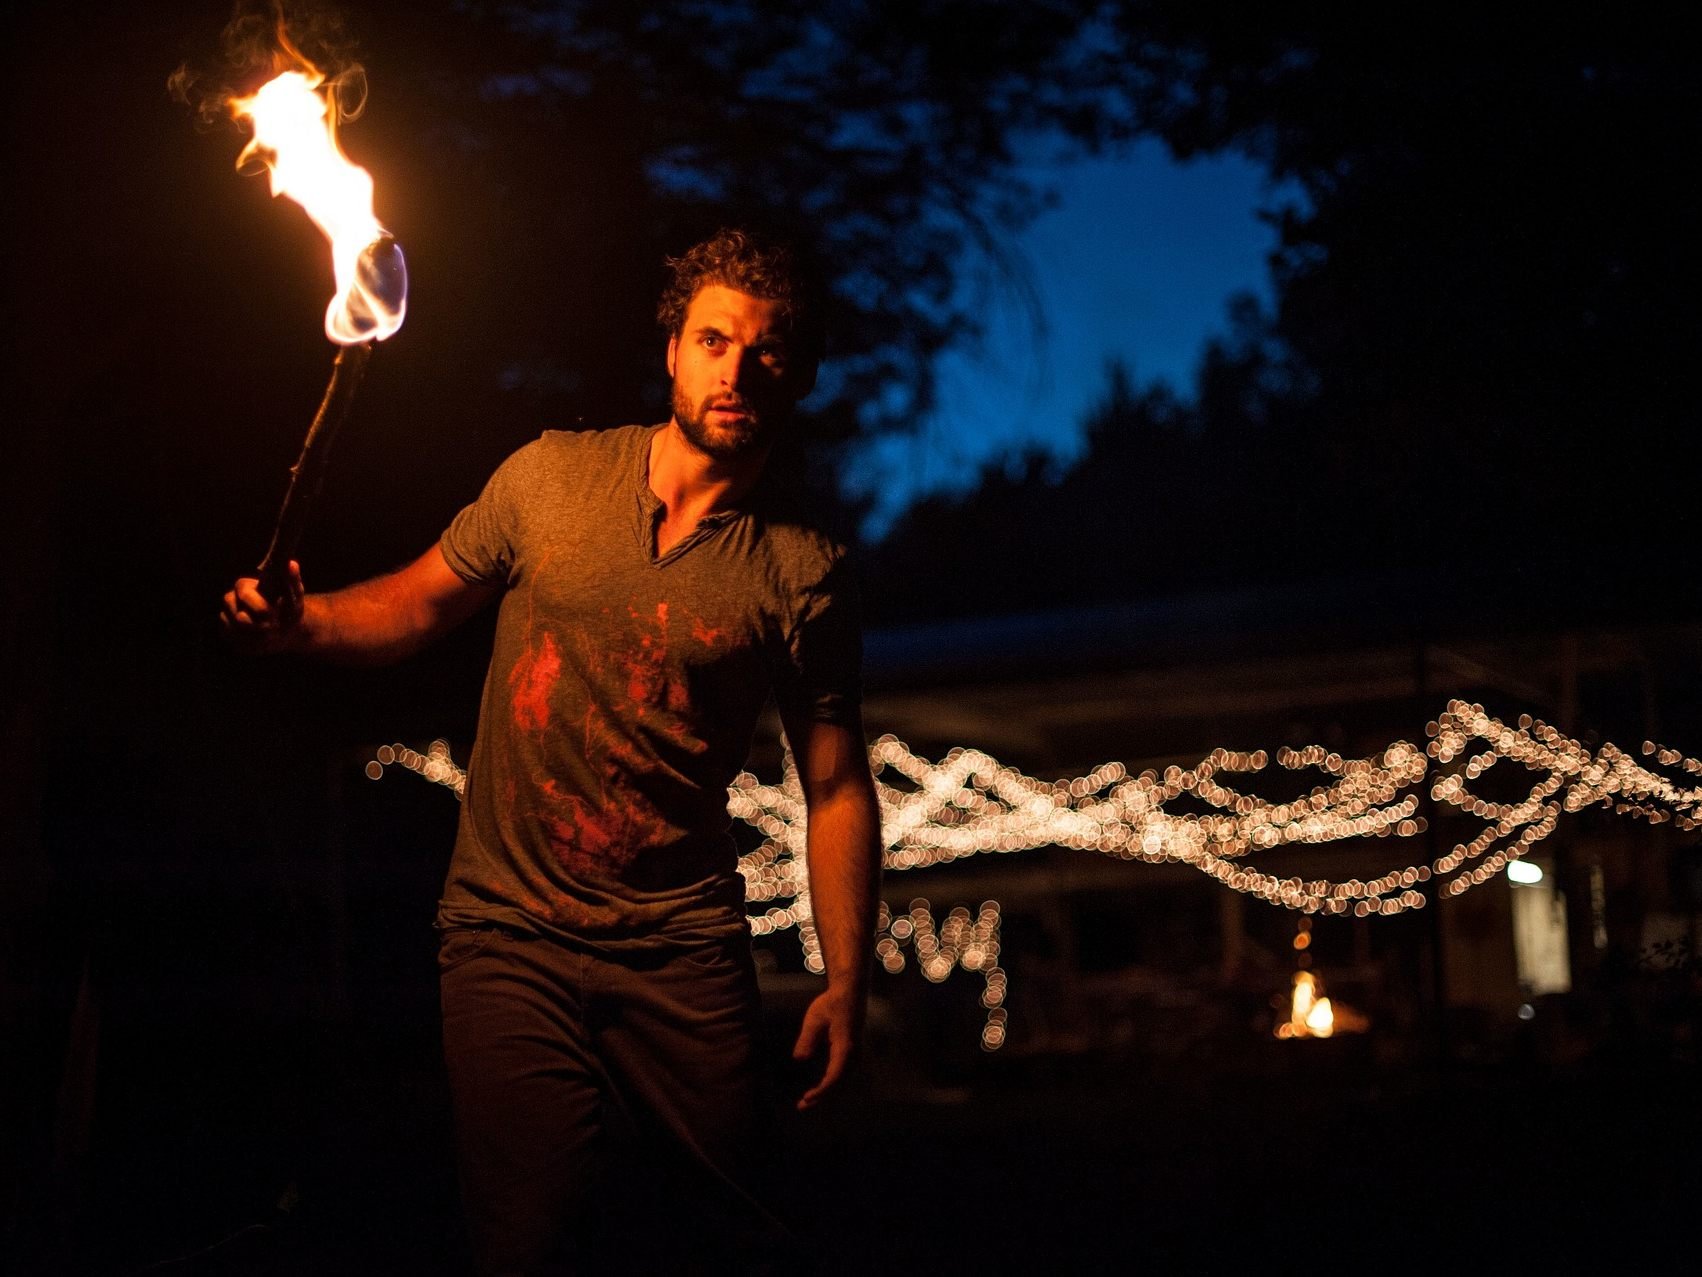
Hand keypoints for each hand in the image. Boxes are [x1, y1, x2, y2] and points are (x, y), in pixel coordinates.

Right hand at [221, 560, 306, 653]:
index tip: (274, 614)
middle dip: (259, 625)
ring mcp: (226, 617)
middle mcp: (230, 600)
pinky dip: (251, 644)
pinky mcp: (226, 633)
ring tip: (270, 633)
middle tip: (274, 626)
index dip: (259, 606)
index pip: (244, 593)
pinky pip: (234, 642)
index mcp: (244, 586)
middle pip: (239, 617)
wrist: (286, 631)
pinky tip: (261, 640)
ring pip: (236, 631)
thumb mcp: (295, 594)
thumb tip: (292, 563)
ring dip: (257, 636)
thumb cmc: (290, 608)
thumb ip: (292, 580)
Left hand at [791, 984, 863, 1110]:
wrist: (850, 993)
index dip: (822, 1091)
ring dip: (826, 1092)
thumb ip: (807, 1039)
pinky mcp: (852, 1053)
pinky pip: (842, 1074)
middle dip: (822, 1096)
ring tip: (807, 1101)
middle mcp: (854, 1054)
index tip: (807, 1098)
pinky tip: (818, 1088)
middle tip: (802, 1106)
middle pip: (839, 1083)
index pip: (835, 1076)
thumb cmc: (832, 1004)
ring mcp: (855, 1054)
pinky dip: (831, 1084)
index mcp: (845, 1047)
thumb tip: (799, 1059)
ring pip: (842, 1080)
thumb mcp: (814, 1019)